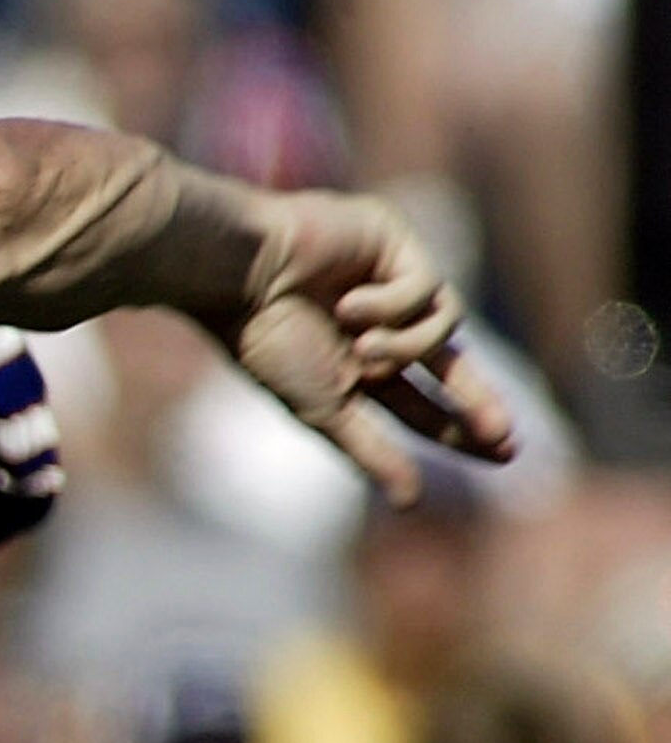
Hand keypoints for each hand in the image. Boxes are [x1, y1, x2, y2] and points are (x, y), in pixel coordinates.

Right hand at [201, 184, 513, 505]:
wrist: (237, 276)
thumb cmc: (266, 342)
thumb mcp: (324, 407)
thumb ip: (369, 451)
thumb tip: (410, 501)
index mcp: (354, 368)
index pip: (421, 405)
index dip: (460, 429)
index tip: (505, 454)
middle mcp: (377, 325)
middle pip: (449, 366)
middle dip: (475, 399)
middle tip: (501, 433)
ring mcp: (388, 280)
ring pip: (442, 325)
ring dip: (406, 346)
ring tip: (362, 346)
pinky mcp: (394, 241)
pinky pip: (427, 285)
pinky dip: (393, 303)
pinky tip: (350, 302)